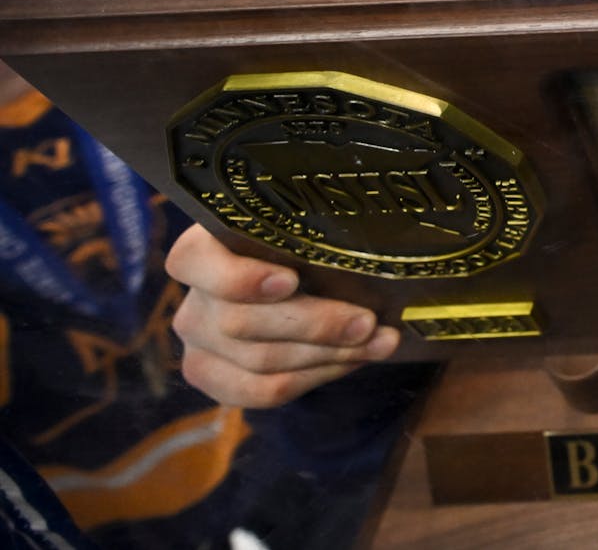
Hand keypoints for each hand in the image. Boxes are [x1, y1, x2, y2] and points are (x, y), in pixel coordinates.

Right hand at [166, 224, 399, 407]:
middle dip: (314, 324)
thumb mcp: (303, 230)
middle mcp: (193, 299)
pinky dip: (318, 376)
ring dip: (329, 354)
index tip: (291, 280)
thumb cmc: (304, 248)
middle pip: (241, 322)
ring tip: (379, 341)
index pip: (194, 262)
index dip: (239, 277)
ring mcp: (199, 345)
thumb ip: (315, 231)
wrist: (300, 288)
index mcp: (202, 249)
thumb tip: (360, 239)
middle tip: (366, 321)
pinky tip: (357, 359)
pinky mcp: (216, 380)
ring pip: (260, 362)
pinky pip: (264, 391)